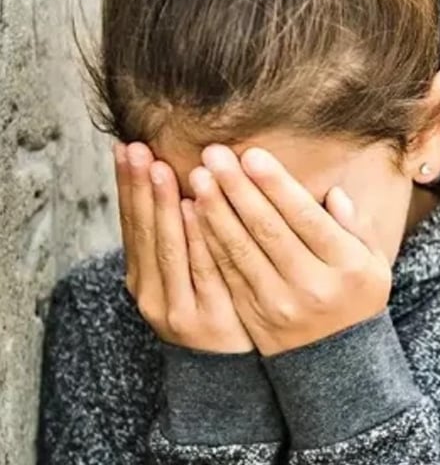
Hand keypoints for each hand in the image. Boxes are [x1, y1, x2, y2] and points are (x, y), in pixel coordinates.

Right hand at [115, 142, 253, 352]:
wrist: (230, 372)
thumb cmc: (216, 309)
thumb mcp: (190, 275)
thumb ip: (186, 236)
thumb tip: (189, 182)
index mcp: (144, 278)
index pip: (132, 224)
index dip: (128, 187)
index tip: (127, 148)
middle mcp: (151, 292)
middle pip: (144, 232)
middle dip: (141, 188)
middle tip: (138, 150)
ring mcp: (176, 307)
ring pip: (168, 248)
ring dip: (163, 206)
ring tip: (161, 169)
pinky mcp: (206, 317)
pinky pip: (202, 269)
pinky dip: (195, 238)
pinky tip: (193, 209)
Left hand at [191, 146, 391, 356]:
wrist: (337, 360)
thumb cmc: (356, 297)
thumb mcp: (373, 262)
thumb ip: (355, 226)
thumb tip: (332, 193)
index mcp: (346, 266)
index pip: (305, 218)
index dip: (276, 186)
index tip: (251, 155)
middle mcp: (311, 285)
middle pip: (268, 230)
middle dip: (238, 189)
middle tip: (215, 154)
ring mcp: (279, 303)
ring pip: (240, 250)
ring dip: (215, 211)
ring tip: (199, 176)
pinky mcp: (253, 314)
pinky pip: (226, 273)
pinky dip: (208, 242)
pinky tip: (194, 215)